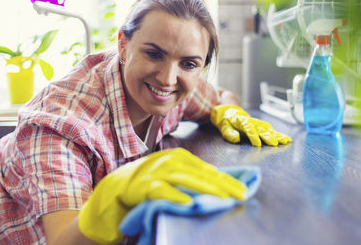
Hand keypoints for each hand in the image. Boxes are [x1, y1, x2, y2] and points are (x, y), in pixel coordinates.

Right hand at [78, 148, 246, 243]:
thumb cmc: (150, 183)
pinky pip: (160, 191)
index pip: (209, 169)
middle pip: (200, 173)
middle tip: (241, 195)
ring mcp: (154, 172)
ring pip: (184, 179)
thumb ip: (194, 178)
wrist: (117, 190)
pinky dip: (174, 197)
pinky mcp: (141, 186)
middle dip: (223, 185)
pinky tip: (186, 204)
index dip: (227, 179)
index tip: (244, 190)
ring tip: (222, 198)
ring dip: (204, 188)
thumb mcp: (174, 176)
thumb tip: (222, 185)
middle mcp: (168, 161)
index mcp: (179, 157)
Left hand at [211, 105, 291, 146]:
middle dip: (268, 137)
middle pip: (261, 130)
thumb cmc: (228, 122)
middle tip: (274, 144)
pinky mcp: (263, 126)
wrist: (231, 113)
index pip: (248, 128)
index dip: (253, 136)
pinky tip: (286, 139)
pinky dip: (279, 135)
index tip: (257, 144)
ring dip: (277, 135)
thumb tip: (236, 139)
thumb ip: (230, 134)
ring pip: (269, 130)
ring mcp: (259, 124)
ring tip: (284, 141)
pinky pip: (272, 131)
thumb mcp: (224, 128)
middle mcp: (252, 122)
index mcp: (242, 121)